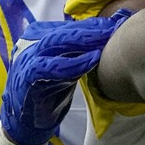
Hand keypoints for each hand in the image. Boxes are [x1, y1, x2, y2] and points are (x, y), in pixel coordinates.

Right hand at [1, 14, 125, 144]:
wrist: (27, 120)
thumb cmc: (51, 89)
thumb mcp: (68, 64)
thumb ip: (82, 49)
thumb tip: (113, 28)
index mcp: (38, 36)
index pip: (70, 26)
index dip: (95, 25)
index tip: (118, 24)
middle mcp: (30, 43)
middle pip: (65, 32)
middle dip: (92, 30)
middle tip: (116, 30)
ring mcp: (26, 59)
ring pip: (56, 43)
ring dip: (85, 41)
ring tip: (107, 41)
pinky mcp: (26, 77)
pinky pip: (51, 66)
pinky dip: (73, 62)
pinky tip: (93, 60)